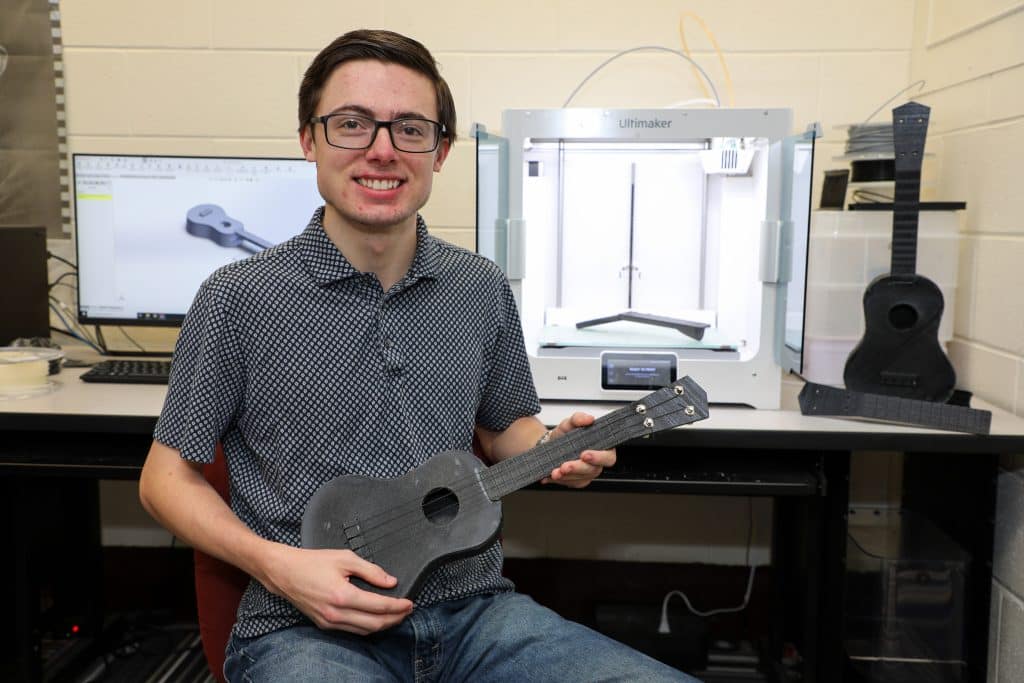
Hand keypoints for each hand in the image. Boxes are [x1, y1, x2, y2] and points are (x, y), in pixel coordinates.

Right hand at [264, 545, 412, 634]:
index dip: (398, 606)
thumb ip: (370, 570)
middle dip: (394, 619)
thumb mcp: (344, 558)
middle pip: (374, 624)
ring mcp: (329, 621)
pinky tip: (375, 618)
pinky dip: (367, 627)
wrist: (284, 572)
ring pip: (364, 631)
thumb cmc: (312, 562)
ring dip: (383, 625)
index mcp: (342, 595)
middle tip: (407, 610)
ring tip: (395, 615)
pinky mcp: (324, 624)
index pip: (379, 607)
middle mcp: (336, 613)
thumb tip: (390, 581)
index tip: (409, 603)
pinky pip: (352, 630)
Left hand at [541, 412, 615, 488]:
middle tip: (565, 466)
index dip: (598, 457)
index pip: (608, 456)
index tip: (584, 455)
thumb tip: (589, 419)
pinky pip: (570, 482)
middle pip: (594, 470)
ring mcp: (587, 473)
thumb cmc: (565, 434)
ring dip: (567, 475)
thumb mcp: (570, 423)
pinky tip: (552, 474)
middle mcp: (597, 462)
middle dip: (578, 468)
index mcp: (602, 447)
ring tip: (555, 471)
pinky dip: (560, 479)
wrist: (549, 445)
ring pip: (581, 478)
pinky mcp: (577, 481)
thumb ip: (579, 418)